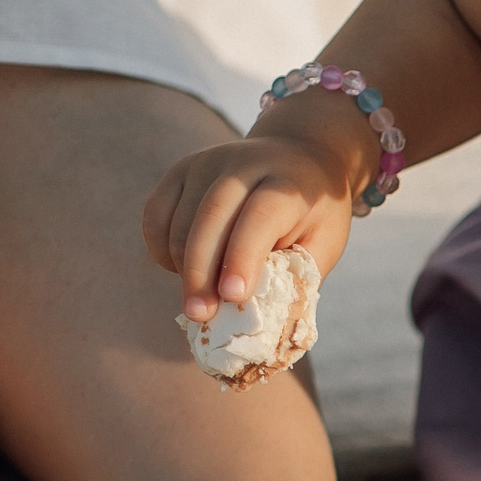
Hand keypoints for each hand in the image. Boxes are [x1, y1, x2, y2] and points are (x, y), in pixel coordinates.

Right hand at [142, 133, 357, 323]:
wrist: (299, 157)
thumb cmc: (314, 214)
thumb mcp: (324, 242)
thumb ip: (296, 276)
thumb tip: (261, 323)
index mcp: (288, 182)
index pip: (259, 217)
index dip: (243, 256)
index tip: (232, 296)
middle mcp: (243, 164)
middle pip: (210, 217)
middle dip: (201, 272)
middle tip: (200, 315)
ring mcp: (206, 163)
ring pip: (179, 221)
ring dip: (183, 267)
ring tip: (200, 300)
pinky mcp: (180, 171)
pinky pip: (156, 215)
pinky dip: (162, 249)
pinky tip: (182, 269)